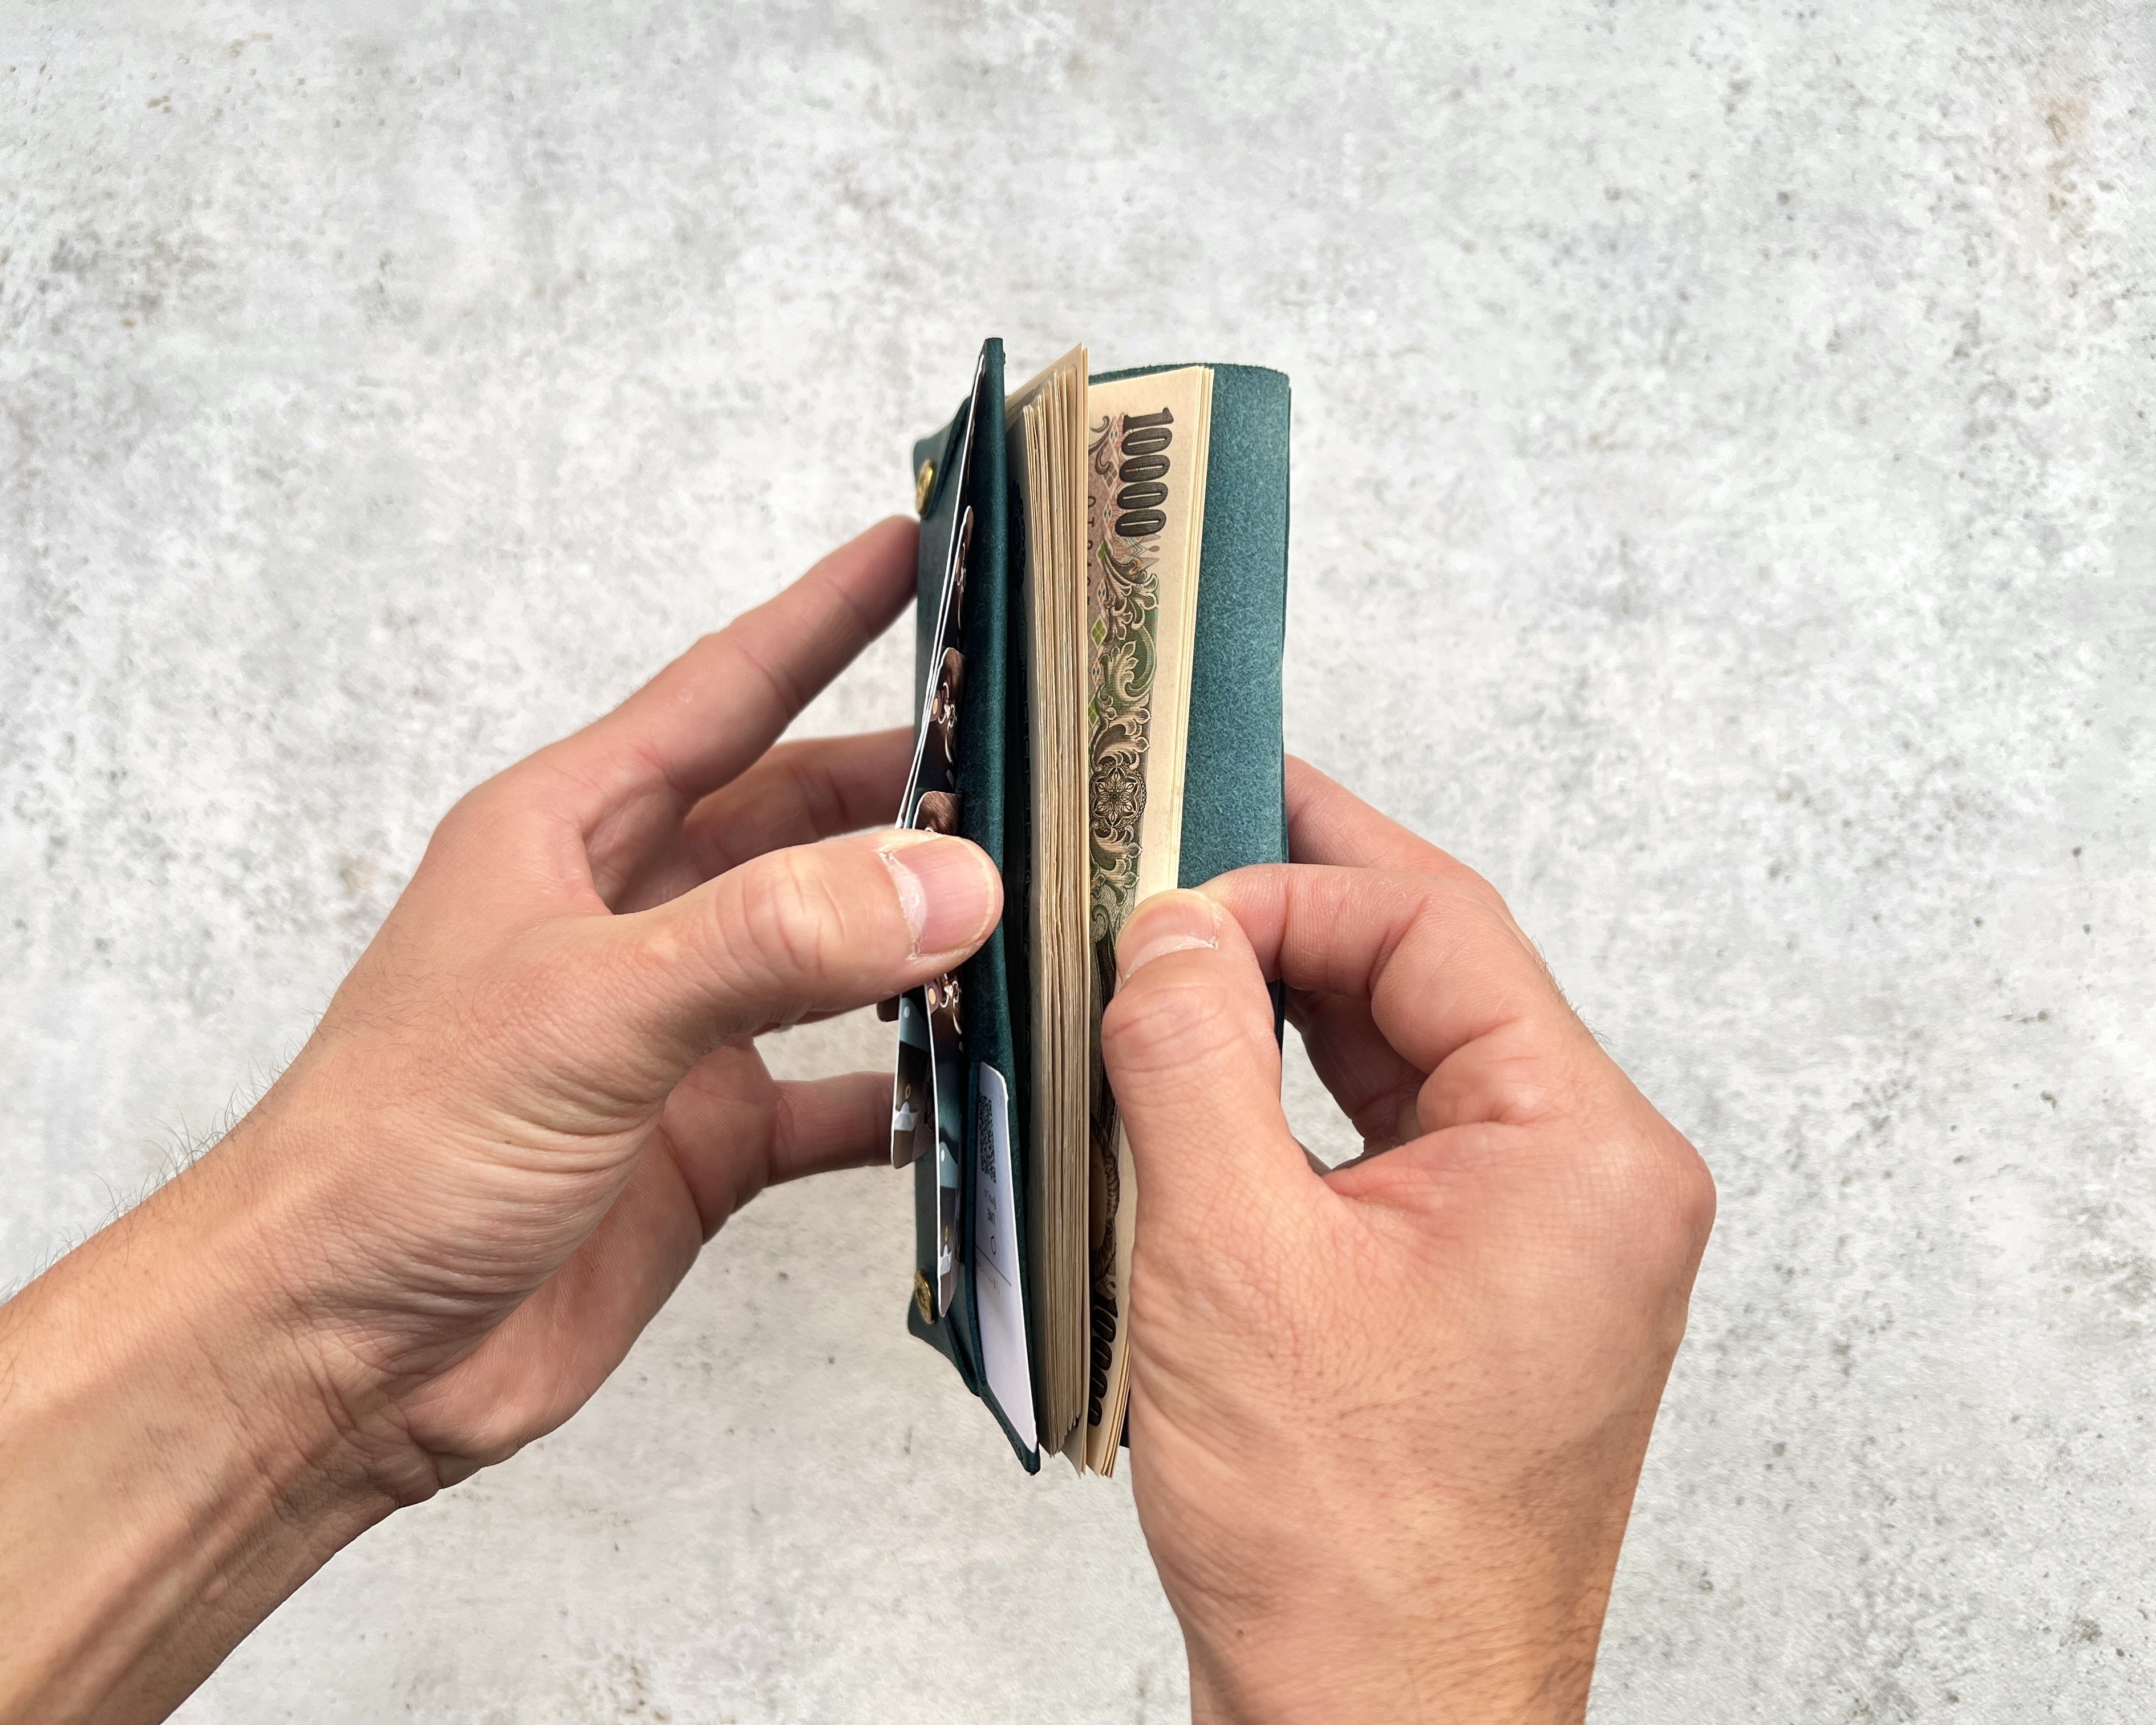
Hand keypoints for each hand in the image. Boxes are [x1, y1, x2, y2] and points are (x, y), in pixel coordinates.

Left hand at [0, 519, 1000, 1723]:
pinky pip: (839, 1098)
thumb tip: (955, 881)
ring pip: (834, 957)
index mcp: (574, 834)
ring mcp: (675, 1035)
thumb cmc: (398, 1150)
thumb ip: (772, 939)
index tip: (925, 546)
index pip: (728, 692)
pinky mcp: (704, 1145)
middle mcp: (633, 917)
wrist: (329, 1356)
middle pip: (802, 820)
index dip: (825, 615)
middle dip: (914, 787)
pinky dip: (913, 1093)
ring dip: (929, 939)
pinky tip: (991, 1086)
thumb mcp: (590, 1010)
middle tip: (1045, 756)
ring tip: (1049, 910)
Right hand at [1102, 761, 1713, 1723]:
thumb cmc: (1348, 1551)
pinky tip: (1206, 1085)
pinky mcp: (1484, 1289)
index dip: (1288, 881)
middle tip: (1168, 864)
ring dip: (1283, 1008)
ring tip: (1168, 963)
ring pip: (1404, 1058)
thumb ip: (1191, 1057)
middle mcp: (1590, 1182)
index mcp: (1583, 1150)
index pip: (1436, 927)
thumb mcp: (1228, 1258)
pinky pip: (1390, 1143)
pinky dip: (1295, 1099)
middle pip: (1430, 978)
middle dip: (1287, 919)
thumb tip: (1166, 928)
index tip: (1165, 888)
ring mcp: (1543, 1239)